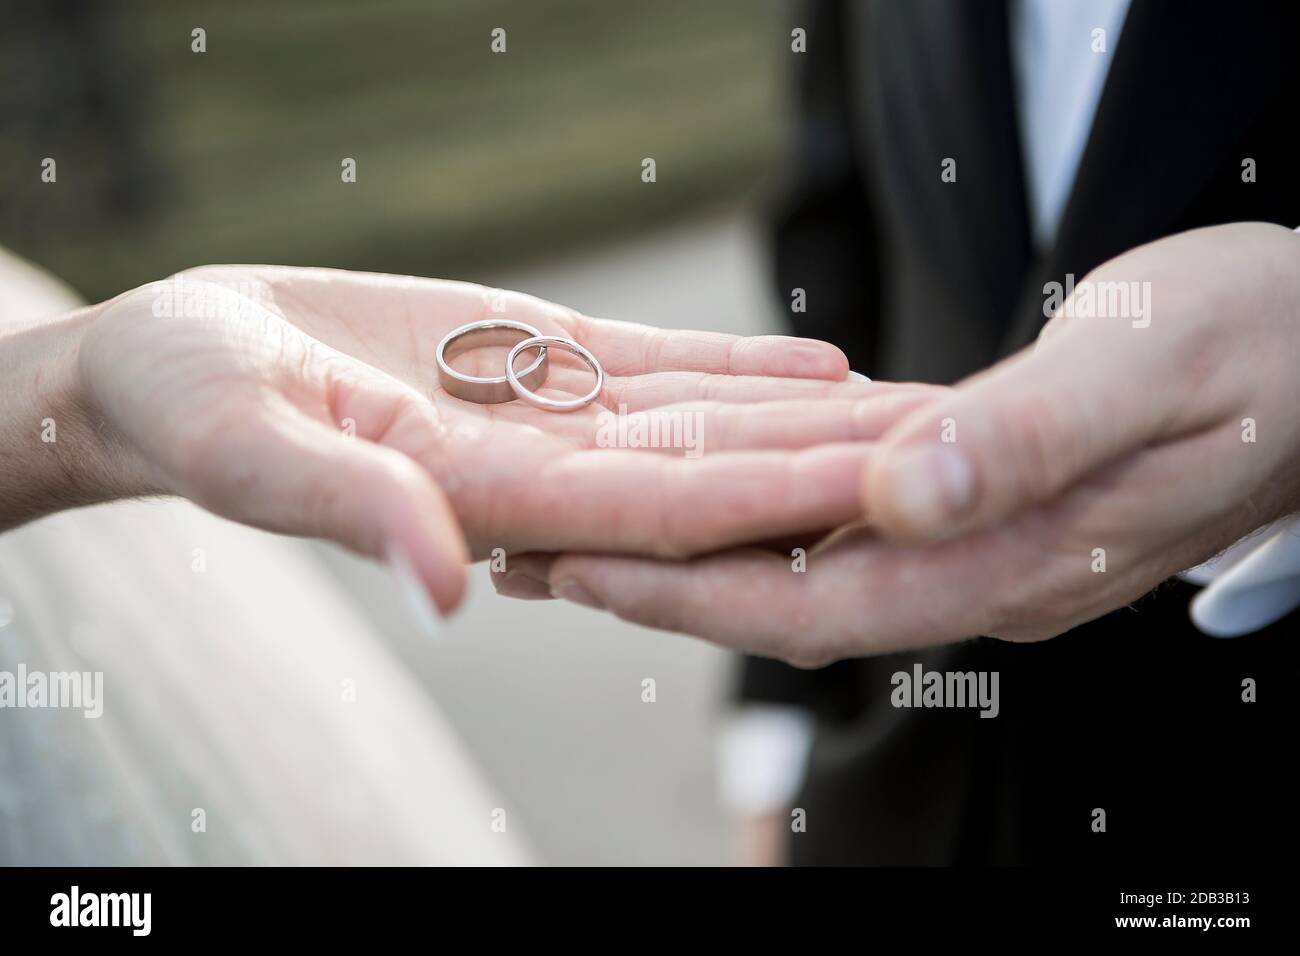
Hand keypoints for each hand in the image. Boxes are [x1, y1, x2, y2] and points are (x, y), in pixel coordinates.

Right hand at [43, 265, 898, 612]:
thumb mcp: (251, 451)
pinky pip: (661, 366)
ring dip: (816, 417)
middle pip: (717, 472)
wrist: (181, 359)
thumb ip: (356, 511)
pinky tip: (823, 361)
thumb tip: (455, 587)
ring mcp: (548, 415)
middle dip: (836, 466)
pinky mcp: (535, 358)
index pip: (662, 511)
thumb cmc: (188, 406)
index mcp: (489, 504)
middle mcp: (542, 473)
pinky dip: (744, 365)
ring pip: (708, 420)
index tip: (882, 488)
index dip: (777, 498)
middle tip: (958, 451)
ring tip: (922, 406)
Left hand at [515, 223, 1299, 662]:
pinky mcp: (984, 506)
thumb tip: (899, 495)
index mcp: (1009, 554)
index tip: (571, 566)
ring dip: (693, 551)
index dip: (680, 590)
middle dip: (652, 584)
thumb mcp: (1147, 366)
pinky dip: (763, 510)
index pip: (807, 599)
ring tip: (587, 527)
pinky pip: (849, 521)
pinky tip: (711, 487)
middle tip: (532, 553)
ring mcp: (981, 546)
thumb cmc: (1259, 346)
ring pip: (806, 565)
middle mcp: (980, 571)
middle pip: (781, 598)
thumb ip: (1024, 439)